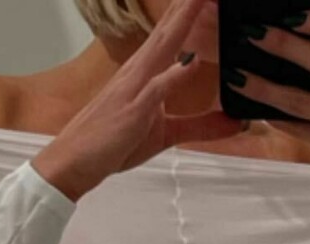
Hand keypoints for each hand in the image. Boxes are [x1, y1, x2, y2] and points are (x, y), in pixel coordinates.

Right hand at [33, 0, 243, 200]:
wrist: (74, 161)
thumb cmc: (113, 143)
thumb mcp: (166, 135)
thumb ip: (201, 126)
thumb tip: (235, 123)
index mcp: (146, 72)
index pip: (172, 34)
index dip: (191, 11)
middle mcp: (139, 71)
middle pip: (169, 30)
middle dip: (189, 4)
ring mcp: (135, 89)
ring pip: (163, 48)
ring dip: (183, 22)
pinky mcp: (132, 112)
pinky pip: (156, 90)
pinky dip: (173, 76)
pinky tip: (190, 62)